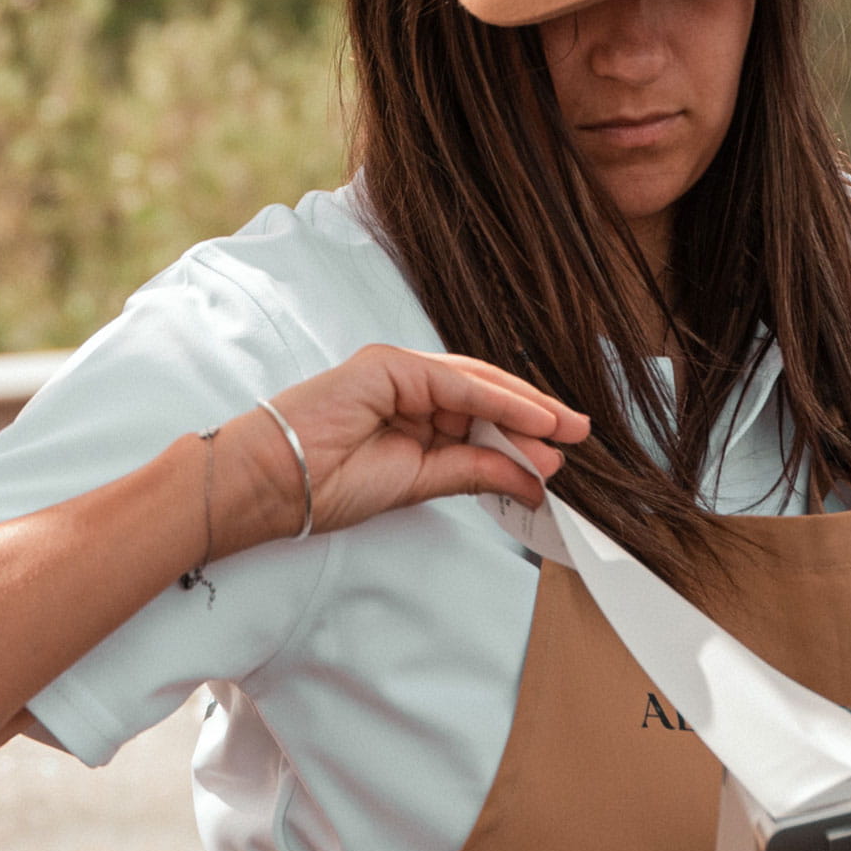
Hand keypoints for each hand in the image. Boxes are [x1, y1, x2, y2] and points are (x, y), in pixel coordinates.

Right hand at [213, 346, 588, 553]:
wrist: (271, 484)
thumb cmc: (328, 485)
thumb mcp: (419, 482)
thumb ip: (474, 473)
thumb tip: (532, 478)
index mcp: (411, 412)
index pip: (480, 416)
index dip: (523, 431)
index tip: (561, 453)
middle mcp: (408, 385)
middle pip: (487, 396)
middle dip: (536, 416)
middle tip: (580, 434)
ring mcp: (399, 370)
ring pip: (479, 386)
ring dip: (526, 410)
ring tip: (565, 431)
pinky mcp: (390, 365)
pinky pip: (458, 385)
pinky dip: (500, 402)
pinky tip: (534, 420)